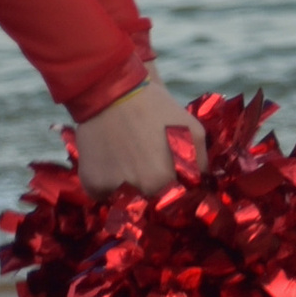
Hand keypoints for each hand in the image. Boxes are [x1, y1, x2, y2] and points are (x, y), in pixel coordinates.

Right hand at [73, 72, 203, 200]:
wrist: (111, 92)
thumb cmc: (156, 109)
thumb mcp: (193, 131)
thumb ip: (201, 162)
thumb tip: (203, 183)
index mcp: (165, 182)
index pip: (178, 203)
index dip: (177, 191)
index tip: (172, 180)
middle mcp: (138, 192)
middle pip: (151, 203)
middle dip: (154, 192)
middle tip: (149, 167)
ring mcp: (112, 191)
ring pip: (126, 201)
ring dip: (129, 190)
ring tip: (128, 162)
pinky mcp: (91, 185)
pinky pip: (104, 195)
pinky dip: (107, 184)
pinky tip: (111, 161)